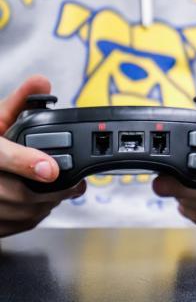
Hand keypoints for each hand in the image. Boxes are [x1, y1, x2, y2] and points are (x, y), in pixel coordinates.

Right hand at [0, 75, 85, 237]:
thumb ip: (18, 102)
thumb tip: (41, 81)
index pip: (3, 156)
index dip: (27, 163)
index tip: (51, 169)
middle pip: (15, 193)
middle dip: (52, 191)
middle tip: (77, 185)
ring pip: (17, 213)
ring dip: (46, 206)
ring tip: (63, 193)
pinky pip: (12, 226)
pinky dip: (32, 218)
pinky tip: (42, 206)